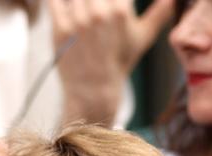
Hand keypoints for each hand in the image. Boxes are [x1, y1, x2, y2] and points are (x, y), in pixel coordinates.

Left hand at [49, 0, 174, 126]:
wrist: (93, 90)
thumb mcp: (143, 37)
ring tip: (82, 8)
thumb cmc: (119, 62)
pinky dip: (54, 0)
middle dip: (92, 0)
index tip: (109, 4)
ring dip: (77, 1)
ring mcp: (78, 21)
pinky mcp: (60, 29)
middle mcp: (100, 13)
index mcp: (121, 11)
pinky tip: (60, 3)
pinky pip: (52, 1)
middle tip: (94, 7)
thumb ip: (159, 12)